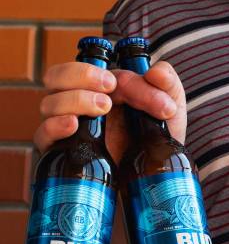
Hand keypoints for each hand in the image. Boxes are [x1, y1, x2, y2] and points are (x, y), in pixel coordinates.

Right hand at [36, 60, 186, 162]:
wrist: (156, 174)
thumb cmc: (159, 136)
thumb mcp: (170, 107)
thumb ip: (168, 84)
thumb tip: (156, 72)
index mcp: (100, 87)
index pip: (89, 69)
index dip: (111, 75)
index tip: (129, 87)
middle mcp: (78, 103)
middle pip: (57, 76)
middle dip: (80, 75)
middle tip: (110, 88)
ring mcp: (69, 127)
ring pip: (50, 103)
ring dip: (75, 100)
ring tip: (104, 108)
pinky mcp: (63, 153)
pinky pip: (43, 134)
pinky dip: (55, 125)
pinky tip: (74, 124)